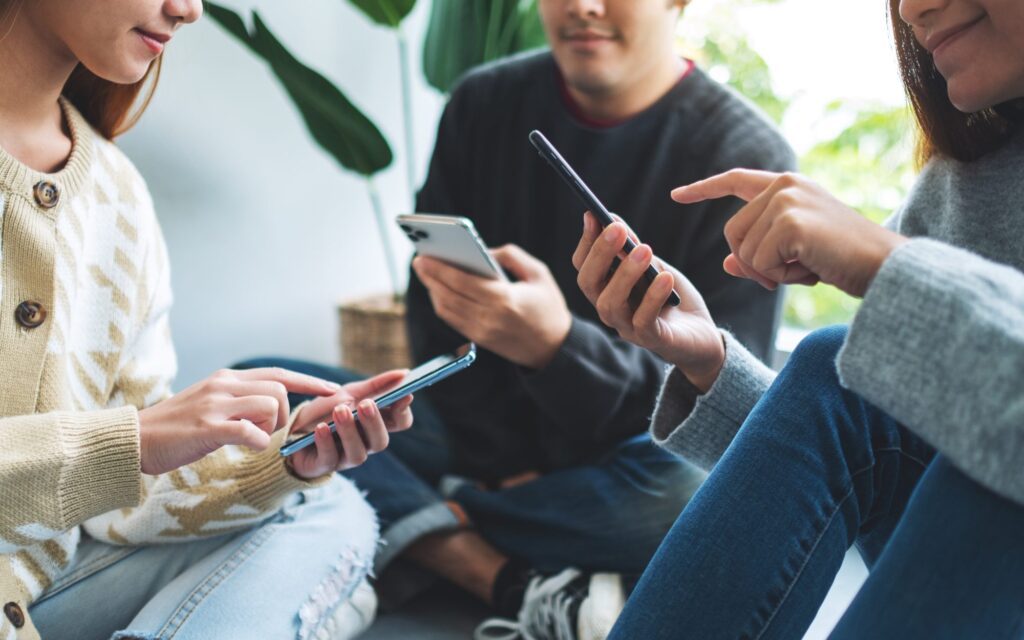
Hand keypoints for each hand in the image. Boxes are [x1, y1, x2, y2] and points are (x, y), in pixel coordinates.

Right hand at [137, 367, 341, 474]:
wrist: (133, 440)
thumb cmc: (174, 430)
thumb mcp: (211, 405)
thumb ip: (239, 403)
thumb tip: (271, 410)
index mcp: (228, 378)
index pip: (280, 373)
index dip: (310, 383)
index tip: (334, 391)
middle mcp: (224, 384)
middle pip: (281, 389)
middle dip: (286, 415)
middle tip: (269, 433)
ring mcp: (216, 403)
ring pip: (271, 406)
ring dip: (271, 429)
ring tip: (250, 440)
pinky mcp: (208, 426)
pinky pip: (251, 432)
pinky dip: (257, 444)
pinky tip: (246, 449)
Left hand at [287, 370, 414, 477]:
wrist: (292, 428)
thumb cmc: (326, 410)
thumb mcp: (350, 392)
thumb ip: (377, 385)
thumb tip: (405, 373)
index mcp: (376, 425)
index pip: (400, 422)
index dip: (404, 410)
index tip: (404, 394)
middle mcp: (365, 444)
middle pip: (381, 441)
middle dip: (374, 422)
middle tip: (366, 404)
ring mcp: (346, 457)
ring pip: (359, 453)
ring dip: (349, 431)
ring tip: (340, 411)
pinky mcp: (324, 465)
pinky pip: (329, 458)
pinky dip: (326, 442)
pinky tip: (321, 428)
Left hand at [412, 245, 571, 369]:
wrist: (554, 348)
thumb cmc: (548, 306)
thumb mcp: (538, 273)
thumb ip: (510, 255)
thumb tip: (482, 251)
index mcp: (504, 299)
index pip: (462, 281)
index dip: (440, 268)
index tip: (425, 255)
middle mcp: (489, 317)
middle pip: (449, 294)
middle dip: (430, 276)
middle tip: (418, 260)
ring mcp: (481, 331)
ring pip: (446, 309)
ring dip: (432, 290)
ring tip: (425, 273)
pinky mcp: (478, 339)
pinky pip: (452, 319)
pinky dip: (441, 303)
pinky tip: (438, 290)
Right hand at [573, 212, 724, 391]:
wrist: (702, 335)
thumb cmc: (673, 298)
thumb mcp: (655, 268)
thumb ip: (634, 250)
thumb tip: (614, 221)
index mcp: (606, 290)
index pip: (584, 267)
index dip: (586, 242)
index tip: (594, 215)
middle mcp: (610, 310)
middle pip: (589, 284)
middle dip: (600, 254)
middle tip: (616, 229)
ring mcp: (628, 328)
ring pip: (610, 304)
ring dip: (625, 274)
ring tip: (645, 250)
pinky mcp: (653, 341)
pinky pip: (644, 321)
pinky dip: (653, 297)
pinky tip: (665, 278)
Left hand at [672, 170, 907, 296]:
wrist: (884, 266)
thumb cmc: (844, 260)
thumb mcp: (795, 256)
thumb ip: (760, 253)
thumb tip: (728, 261)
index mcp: (788, 186)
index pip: (735, 181)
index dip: (704, 188)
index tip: (676, 195)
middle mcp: (785, 185)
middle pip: (733, 233)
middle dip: (754, 263)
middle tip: (789, 274)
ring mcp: (787, 201)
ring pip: (744, 251)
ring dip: (771, 272)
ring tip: (808, 267)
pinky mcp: (790, 223)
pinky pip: (760, 262)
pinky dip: (781, 277)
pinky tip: (810, 270)